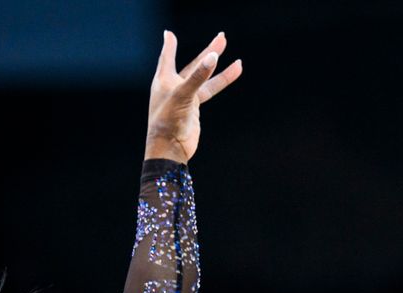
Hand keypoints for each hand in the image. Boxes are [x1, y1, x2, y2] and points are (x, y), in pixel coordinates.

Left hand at [145, 31, 242, 163]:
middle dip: (208, 51)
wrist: (171, 147)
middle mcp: (174, 86)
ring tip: (238, 60)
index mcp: (164, 80)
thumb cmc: (168, 120)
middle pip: (193, 64)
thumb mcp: (183, 94)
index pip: (167, 57)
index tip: (169, 34)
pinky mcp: (194, 107)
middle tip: (222, 37)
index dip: (170, 46)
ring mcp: (186, 97)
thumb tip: (213, 56)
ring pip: (205, 78)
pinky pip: (210, 90)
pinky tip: (235, 71)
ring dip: (219, 68)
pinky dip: (222, 81)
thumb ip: (198, 76)